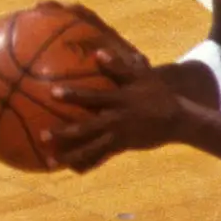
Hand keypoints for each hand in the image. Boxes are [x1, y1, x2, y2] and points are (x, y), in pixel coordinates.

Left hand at [47, 37, 185, 174]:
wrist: (179, 120)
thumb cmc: (157, 94)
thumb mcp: (143, 77)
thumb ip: (120, 66)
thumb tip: (98, 53)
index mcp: (119, 101)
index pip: (93, 97)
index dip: (74, 95)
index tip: (53, 93)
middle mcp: (116, 120)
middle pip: (87, 129)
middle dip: (64, 133)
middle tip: (42, 135)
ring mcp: (119, 136)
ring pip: (91, 149)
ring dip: (71, 154)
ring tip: (50, 161)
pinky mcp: (122, 147)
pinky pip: (101, 157)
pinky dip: (86, 163)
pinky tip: (71, 168)